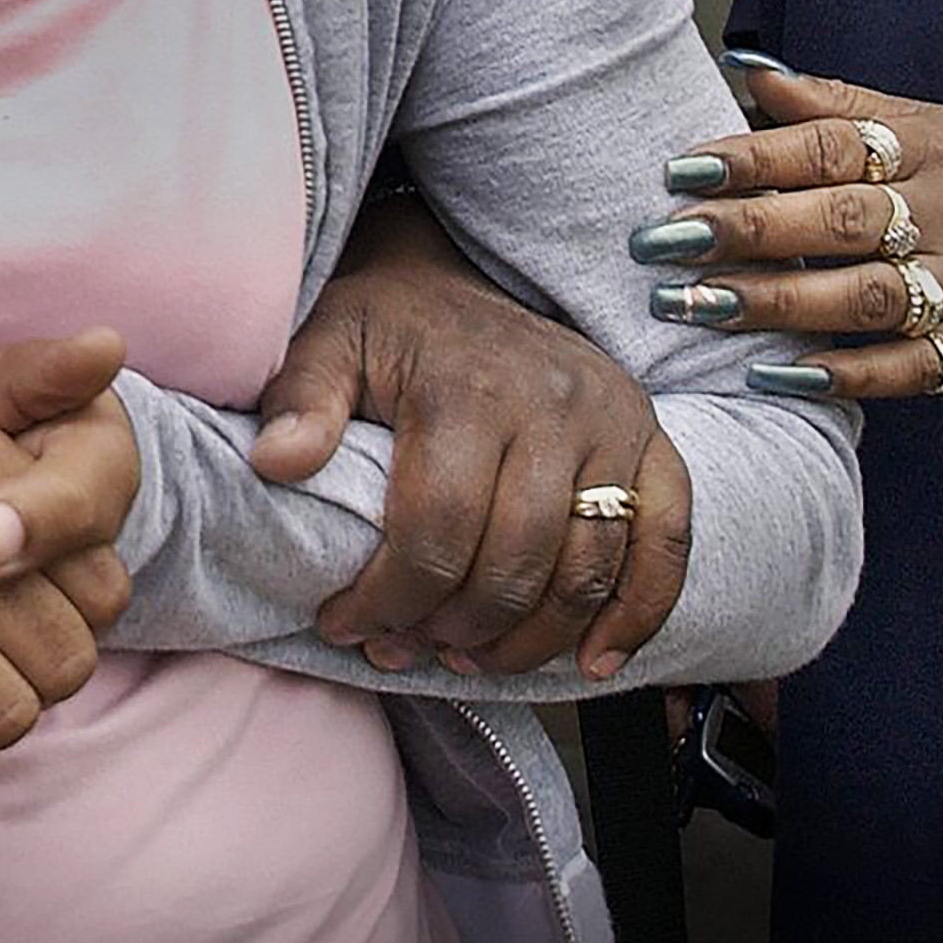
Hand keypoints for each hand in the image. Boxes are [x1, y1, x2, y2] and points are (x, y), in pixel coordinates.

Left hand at [252, 194, 691, 680]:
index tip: (347, 626)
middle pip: (516, 564)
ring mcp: (615, 423)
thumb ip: (301, 400)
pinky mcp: (652, 439)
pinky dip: (637, 612)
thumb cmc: (388, 323)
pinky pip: (666, 540)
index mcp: (469, 388)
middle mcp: (556, 404)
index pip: (436, 533)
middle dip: (453, 629)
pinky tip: (592, 662)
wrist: (455, 280)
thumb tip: (276, 462)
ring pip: (588, 570)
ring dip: (530, 640)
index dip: (388, 601)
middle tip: (406, 649)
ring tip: (470, 658)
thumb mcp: (329, 341)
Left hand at [638, 54, 942, 398]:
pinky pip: (910, 368)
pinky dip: (844, 375)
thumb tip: (748, 70)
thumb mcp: (926, 126)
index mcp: (925, 150)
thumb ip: (837, 104)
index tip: (680, 170)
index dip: (755, 157)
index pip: (832, 147)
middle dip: (747, 231)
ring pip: (864, 297)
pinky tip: (776, 377)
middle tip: (661, 242)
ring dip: (775, 305)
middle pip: (839, 221)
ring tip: (694, 307)